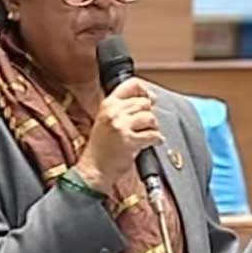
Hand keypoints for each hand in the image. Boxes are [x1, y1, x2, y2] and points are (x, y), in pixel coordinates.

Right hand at [75, 78, 164, 194]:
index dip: (145, 90)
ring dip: (154, 127)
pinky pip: (153, 135)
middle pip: (144, 102)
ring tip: (148, 134)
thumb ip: (124, 107)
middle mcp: (113, 112)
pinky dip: (157, 139)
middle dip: (149, 114)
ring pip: (150, 117)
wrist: (94, 168)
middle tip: (145, 125)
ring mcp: (121, 126)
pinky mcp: (129, 141)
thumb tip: (150, 98)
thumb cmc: (101, 147)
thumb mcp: (107, 119)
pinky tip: (154, 142)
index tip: (150, 99)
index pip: (132, 84)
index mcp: (108, 104)